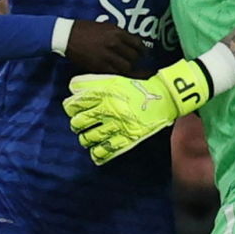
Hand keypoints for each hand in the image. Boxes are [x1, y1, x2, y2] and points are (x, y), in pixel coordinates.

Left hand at [64, 59, 210, 164]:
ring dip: (85, 139)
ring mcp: (118, 126)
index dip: (70, 108)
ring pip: (90, 138)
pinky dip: (97, 154)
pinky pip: (106, 151)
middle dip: (76, 125)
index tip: (72, 110)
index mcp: (104, 94)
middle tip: (79, 125)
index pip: (75, 104)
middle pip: (79, 123)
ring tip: (87, 137)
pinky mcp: (127, 139)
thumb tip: (72, 87)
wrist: (164, 96)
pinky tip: (95, 152)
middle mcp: (108, 110)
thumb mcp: (114, 79)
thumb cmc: (138, 86)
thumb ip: (92, 82)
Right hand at [65, 20, 145, 74]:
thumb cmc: (85, 29)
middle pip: (134, 56)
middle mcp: (114, 44)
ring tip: (134, 71)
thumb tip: (128, 41)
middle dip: (138, 61)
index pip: (137, 43)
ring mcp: (107, 57)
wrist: (67, 36)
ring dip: (131, 69)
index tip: (146, 54)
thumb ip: (117, 33)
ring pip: (127, 67)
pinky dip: (122, 75)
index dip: (144, 50)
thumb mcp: (104, 25)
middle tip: (140, 63)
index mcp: (116, 32)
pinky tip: (125, 77)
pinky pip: (116, 73)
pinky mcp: (99, 67)